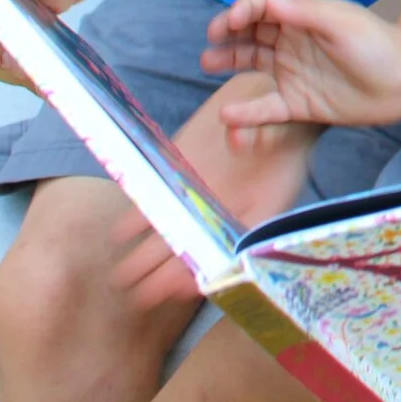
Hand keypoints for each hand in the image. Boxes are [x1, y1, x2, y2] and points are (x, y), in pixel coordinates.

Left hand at [113, 73, 323, 306]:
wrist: (261, 104)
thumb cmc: (280, 125)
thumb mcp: (280, 131)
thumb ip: (260, 136)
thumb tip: (237, 138)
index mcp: (257, 211)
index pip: (228, 254)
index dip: (205, 274)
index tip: (183, 291)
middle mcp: (222, 213)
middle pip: (191, 253)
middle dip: (165, 279)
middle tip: (142, 297)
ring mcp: (195, 199)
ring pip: (167, 237)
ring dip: (144, 259)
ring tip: (123, 278)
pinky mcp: (173, 179)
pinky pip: (152, 205)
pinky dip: (134, 220)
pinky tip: (120, 234)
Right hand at [204, 0, 400, 128]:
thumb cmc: (376, 43)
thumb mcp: (340, 21)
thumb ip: (302, 13)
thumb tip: (264, 2)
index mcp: (303, 17)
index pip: (262, 6)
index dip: (242, 11)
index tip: (229, 23)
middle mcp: (293, 42)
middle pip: (250, 33)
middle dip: (228, 34)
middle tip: (211, 42)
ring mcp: (293, 72)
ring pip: (251, 64)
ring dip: (229, 62)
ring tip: (208, 63)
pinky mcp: (299, 103)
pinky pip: (266, 108)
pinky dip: (246, 112)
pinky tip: (229, 115)